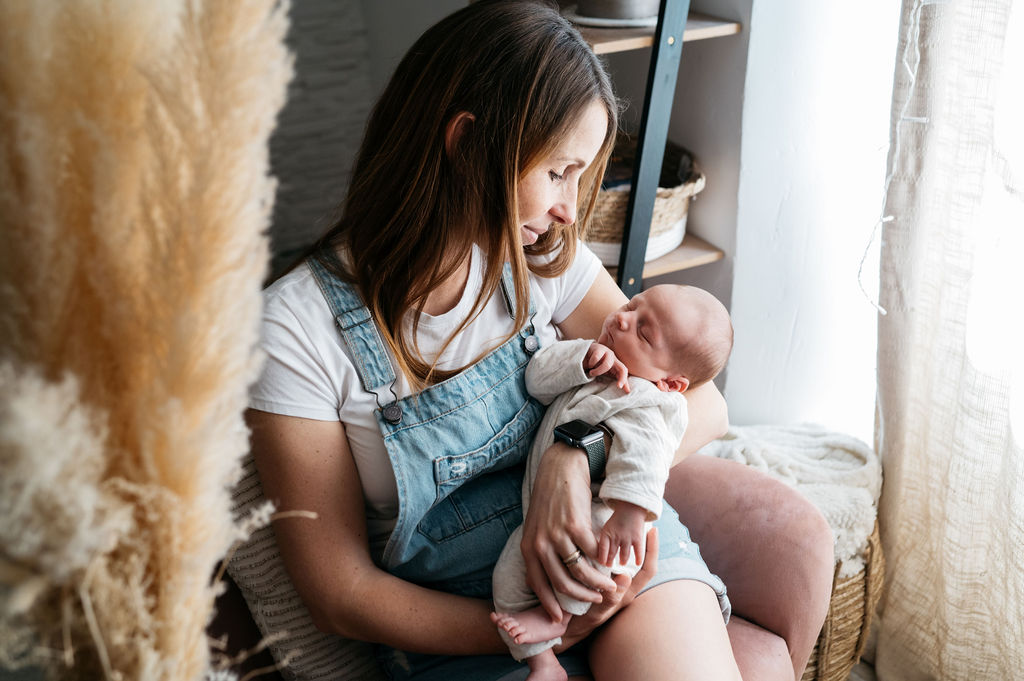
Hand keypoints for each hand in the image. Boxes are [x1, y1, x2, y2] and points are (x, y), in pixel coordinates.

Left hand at [521, 442, 617, 620]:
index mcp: (528, 548)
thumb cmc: (550, 499)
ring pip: (580, 571)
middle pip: (562, 583)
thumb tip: (539, 578)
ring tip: (608, 585)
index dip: (549, 604)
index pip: (538, 585)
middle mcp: (540, 544)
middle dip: (581, 597)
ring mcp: (557, 535)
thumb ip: (538, 551)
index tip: (559, 618)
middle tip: (595, 600)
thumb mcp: (535, 527)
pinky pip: (592, 553)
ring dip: (597, 583)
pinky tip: (611, 564)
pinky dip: (604, 562)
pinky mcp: (575, 525)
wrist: (560, 469)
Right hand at [555, 527, 658, 650]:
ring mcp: (609, 581)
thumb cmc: (581, 624)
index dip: (652, 551)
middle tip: (639, 519)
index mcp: (625, 594)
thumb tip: (624, 577)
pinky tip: (602, 534)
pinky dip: (608, 547)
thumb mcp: (595, 613)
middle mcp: (620, 586)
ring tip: (624, 523)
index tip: (653, 530)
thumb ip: (609, 599)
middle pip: (639, 560)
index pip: (646, 570)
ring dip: (626, 541)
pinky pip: (606, 559)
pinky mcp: (596, 577)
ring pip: (623, 558)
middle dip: (641, 540)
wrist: (562, 629)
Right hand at [584, 342, 628, 391]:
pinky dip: (591, 363)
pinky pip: (596, 358)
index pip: (623, 371)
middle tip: (618, 386)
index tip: (623, 389)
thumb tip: (624, 390)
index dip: (624, 380)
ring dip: (598, 371)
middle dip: (622, 378)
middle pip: (622, 368)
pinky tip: (588, 364)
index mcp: (614, 364)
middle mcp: (613, 358)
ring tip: (592, 373)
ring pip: (607, 365)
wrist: (581, 353)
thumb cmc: (593, 364)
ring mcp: (606, 352)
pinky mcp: (598, 347)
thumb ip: (610, 379)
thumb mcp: (601, 373)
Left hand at [597, 501, 648, 566]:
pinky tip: (638, 564)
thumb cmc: (618, 519)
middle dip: (610, 561)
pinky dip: (638, 558)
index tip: (602, 564)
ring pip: (624, 555)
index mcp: (607, 533)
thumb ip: (604, 540)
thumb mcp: (607, 527)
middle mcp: (616, 536)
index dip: (601, 558)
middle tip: (609, 567)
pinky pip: (638, 552)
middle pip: (612, 553)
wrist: (631, 506)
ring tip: (621, 563)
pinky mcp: (638, 538)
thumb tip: (599, 553)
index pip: (602, 549)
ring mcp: (627, 538)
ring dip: (622, 560)